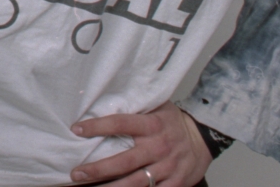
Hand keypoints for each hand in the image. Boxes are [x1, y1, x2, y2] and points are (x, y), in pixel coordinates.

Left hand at [69, 102, 211, 186]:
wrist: (203, 139)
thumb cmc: (172, 122)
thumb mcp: (156, 107)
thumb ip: (134, 107)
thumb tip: (101, 101)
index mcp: (153, 125)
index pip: (121, 124)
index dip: (98, 126)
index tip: (77, 129)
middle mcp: (159, 147)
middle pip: (124, 161)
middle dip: (98, 169)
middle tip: (76, 173)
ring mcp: (167, 168)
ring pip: (136, 182)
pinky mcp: (175, 184)